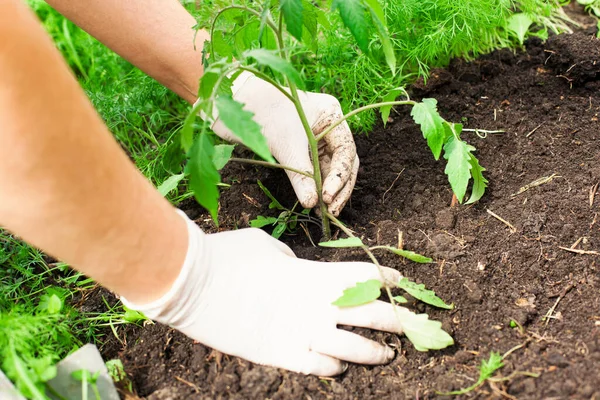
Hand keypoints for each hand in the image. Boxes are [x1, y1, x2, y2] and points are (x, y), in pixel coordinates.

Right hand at [122, 212, 402, 375]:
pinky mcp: (279, 355)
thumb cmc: (228, 255)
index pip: (364, 277)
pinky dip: (335, 368)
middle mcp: (315, 306)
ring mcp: (299, 333)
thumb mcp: (268, 247)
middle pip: (372, 315)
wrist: (191, 284)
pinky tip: (340, 368)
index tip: (400, 284)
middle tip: (416, 324)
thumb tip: (299, 268)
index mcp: (313, 274)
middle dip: (400, 320)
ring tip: (389, 354)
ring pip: (354, 349)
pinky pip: (320, 368)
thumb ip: (292, 260)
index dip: (387, 281)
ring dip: (376, 352)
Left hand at [211, 72, 358, 216]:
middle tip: (332, 210)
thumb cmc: (262, 115)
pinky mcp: (303, 149)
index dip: (340, 176)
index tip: (328, 197)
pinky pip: (316, 170)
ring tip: (324, 211)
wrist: (233, 105)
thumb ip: (301, 175)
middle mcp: (328, 126)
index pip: (346, 151)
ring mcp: (317, 137)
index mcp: (331, 114)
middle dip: (339, 187)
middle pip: (344, 161)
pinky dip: (316, 186)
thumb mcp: (286, 146)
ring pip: (331, 168)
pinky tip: (315, 202)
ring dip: (330, 190)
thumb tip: (312, 203)